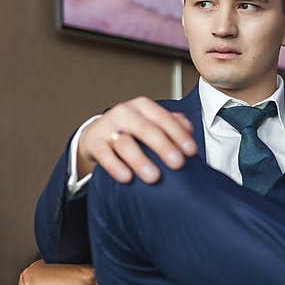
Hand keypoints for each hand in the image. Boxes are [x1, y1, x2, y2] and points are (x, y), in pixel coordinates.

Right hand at [78, 96, 197, 183]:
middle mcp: (124, 113)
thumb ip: (172, 125)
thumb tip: (189, 131)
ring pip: (124, 143)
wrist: (97, 135)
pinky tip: (126, 178)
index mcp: (143, 107)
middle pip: (145, 129)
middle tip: (177, 164)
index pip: (163, 118)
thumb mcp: (151, 123)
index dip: (178, 134)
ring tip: (153, 177)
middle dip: (163, 146)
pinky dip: (115, 167)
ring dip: (140, 160)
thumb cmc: (131, 130)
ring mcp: (107, 127)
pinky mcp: (94, 142)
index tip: (190, 151)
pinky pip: (104, 155)